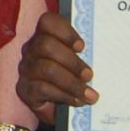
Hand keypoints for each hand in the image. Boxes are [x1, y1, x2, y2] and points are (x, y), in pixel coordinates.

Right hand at [15, 11, 97, 125]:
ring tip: (89, 94)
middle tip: (89, 75)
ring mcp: (26, 69)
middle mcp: (32, 49)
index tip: (82, 47)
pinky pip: (42, 88)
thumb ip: (86, 56)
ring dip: (71, 82)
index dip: (65, 31)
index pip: (47, 22)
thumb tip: (104, 55)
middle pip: (46, 45)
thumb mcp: (79, 64)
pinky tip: (76, 101)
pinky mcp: (25, 89)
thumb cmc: (71, 80)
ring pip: (46, 68)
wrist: (57, 109)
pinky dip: (63, 95)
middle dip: (71, 61)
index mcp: (45, 36)